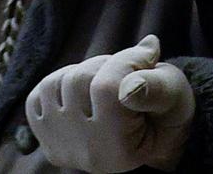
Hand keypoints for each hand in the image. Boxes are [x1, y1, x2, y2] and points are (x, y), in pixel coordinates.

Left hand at [25, 35, 196, 172]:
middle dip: (105, 63)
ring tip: (106, 82)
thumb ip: (157, 85)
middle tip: (126, 72)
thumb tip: (138, 67)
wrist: (149, 134)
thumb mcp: (174, 94)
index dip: (129, 61)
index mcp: (120, 150)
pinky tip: (82, 92)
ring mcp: (62, 146)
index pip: (108, 87)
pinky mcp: (46, 137)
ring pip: (55, 83)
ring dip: (83, 71)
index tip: (146, 60)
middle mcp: (86, 152)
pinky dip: (58, 82)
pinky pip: (39, 94)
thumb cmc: (165, 109)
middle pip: (78, 81)